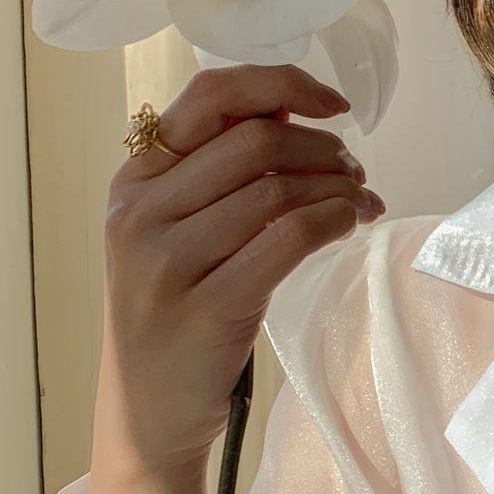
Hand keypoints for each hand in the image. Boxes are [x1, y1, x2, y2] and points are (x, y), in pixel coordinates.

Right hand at [97, 64, 384, 482]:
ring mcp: (167, 261)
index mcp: (134, 179)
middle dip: (324, 148)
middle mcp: (140, 212)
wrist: (148, 409)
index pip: (211, 96)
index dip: (283, 84)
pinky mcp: (206, 306)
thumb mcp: (178, 229)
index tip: (335, 104)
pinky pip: (290, 237)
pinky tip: (351, 223)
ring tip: (360, 201)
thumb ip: (220, 168)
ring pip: (278, 188)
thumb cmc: (177, 309)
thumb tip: (291, 104)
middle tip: (355, 171)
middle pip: (256, 140)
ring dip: (338, 186)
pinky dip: (335, 220)